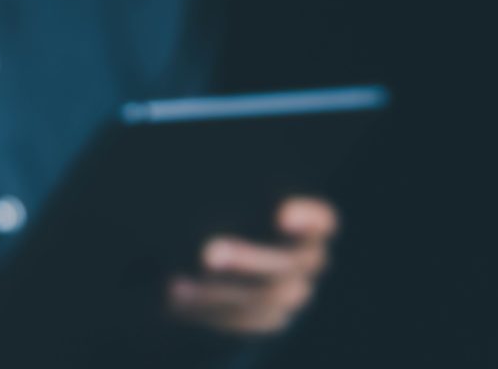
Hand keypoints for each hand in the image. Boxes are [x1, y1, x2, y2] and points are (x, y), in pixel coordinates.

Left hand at [167, 197, 337, 335]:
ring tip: (178, 283)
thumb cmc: (225, 203)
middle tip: (208, 253)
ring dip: (220, 290)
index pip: (321, 222)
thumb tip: (197, 177)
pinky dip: (207, 307)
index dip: (308, 219)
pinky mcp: (265, 316)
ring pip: (265, 299)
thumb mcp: (226, 192)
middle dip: (246, 258)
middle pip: (290, 263)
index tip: (280, 214)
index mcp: (307, 224)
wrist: (217, 245)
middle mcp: (306, 260)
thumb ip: (224, 193)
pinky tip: (176, 293)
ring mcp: (290, 292)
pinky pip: (242, 319)